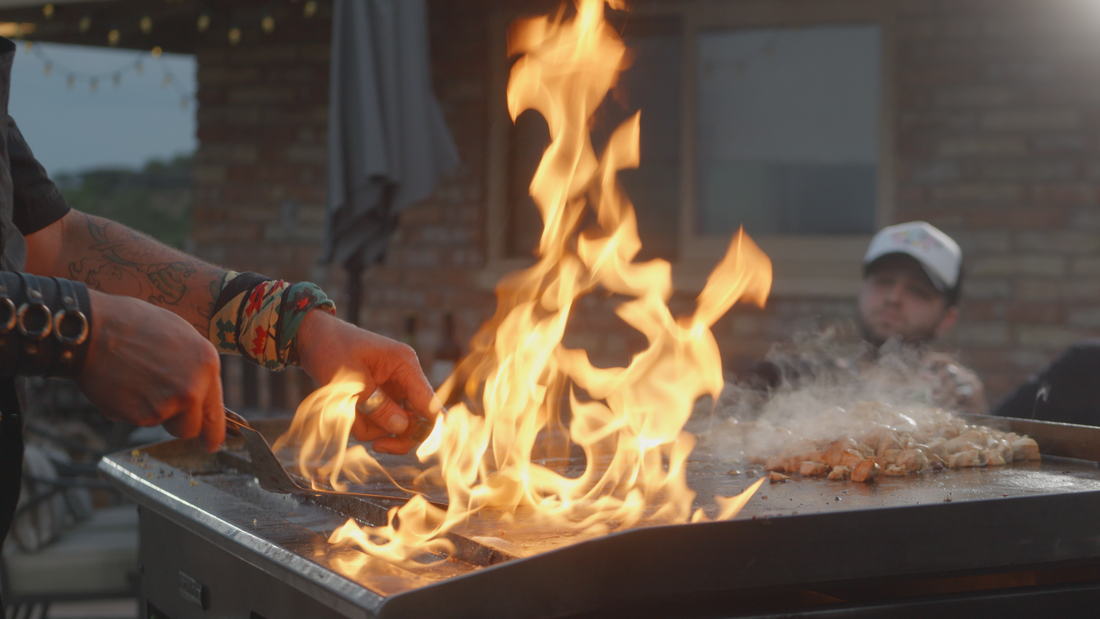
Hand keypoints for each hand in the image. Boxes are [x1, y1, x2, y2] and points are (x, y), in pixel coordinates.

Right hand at [76, 290, 224, 451]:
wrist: (93, 330)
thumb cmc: (135, 325)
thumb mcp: (182, 337)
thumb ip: (197, 369)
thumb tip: (203, 394)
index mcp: (207, 365)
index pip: (216, 414)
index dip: (212, 434)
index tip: (211, 444)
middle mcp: (191, 389)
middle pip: (189, 429)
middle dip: (177, 422)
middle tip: (160, 400)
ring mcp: (165, 405)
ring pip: (162, 423)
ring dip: (153, 412)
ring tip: (138, 380)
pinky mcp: (138, 416)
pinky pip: (137, 419)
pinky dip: (130, 408)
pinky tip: (123, 383)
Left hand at [295, 310, 439, 453]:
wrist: (311, 338)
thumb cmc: (332, 349)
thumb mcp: (352, 379)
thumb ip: (377, 405)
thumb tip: (401, 428)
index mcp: (404, 365)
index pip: (428, 402)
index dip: (431, 427)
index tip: (426, 450)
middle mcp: (403, 377)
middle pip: (415, 418)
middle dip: (396, 434)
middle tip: (378, 445)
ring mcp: (391, 388)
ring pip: (393, 423)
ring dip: (372, 427)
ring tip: (348, 412)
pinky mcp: (379, 396)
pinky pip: (378, 420)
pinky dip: (363, 422)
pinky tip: (347, 411)